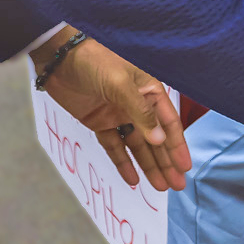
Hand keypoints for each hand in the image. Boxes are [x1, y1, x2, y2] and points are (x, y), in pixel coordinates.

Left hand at [32, 30, 191, 190]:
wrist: (58, 57)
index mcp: (149, 90)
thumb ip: (141, 113)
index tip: (185, 166)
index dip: (178, 146)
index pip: (168, 122)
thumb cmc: (95, 61)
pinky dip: (123, 162)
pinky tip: (132, 179)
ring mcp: (118, 115)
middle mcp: (137, 104)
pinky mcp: (99, 122)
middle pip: (155, 138)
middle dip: (166, 162)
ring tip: (160, 186)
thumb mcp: (121, 84)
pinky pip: (114, 146)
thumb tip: (159, 140)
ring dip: (149, 165)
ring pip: (137, 145)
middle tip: (177, 185)